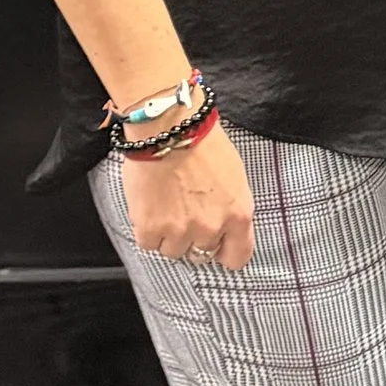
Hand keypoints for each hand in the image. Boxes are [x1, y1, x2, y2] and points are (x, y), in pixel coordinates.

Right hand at [120, 123, 254, 268]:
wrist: (168, 128)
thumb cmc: (203, 144)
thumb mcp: (235, 177)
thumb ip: (232, 208)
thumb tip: (225, 227)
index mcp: (238, 215)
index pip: (238, 257)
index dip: (226, 252)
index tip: (218, 246)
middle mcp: (211, 228)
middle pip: (202, 255)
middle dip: (195, 238)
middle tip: (185, 214)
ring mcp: (179, 231)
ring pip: (173, 251)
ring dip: (169, 235)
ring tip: (166, 206)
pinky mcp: (150, 229)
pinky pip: (149, 244)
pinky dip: (148, 229)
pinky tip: (151, 206)